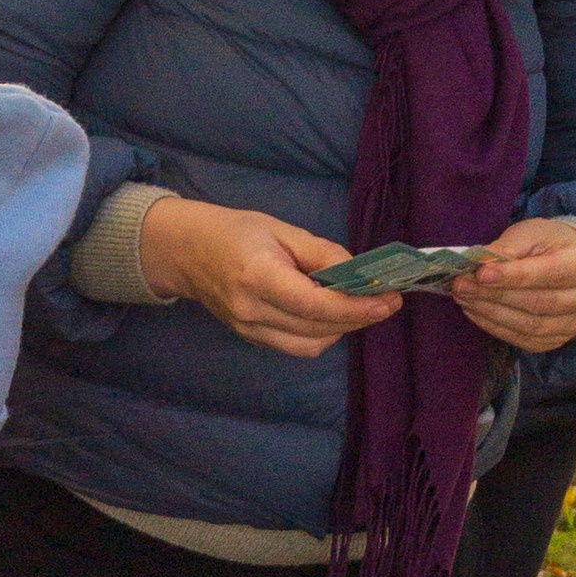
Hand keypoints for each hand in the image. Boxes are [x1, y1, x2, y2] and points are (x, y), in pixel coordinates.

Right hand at [139, 196, 403, 358]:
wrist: (186, 252)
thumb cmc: (235, 232)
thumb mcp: (282, 230)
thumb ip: (323, 254)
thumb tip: (360, 275)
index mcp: (258, 277)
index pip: (315, 304)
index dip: (356, 307)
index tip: (389, 301)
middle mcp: (252, 311)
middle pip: (318, 329)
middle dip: (358, 317)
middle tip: (387, 301)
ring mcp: (250, 331)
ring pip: (312, 345)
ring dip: (342, 328)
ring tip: (361, 306)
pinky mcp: (252, 340)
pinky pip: (297, 346)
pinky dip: (322, 333)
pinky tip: (332, 314)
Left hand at [450, 218, 575, 354]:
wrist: (571, 263)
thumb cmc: (551, 244)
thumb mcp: (532, 233)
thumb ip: (509, 248)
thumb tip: (478, 266)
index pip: (550, 273)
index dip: (514, 276)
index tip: (481, 273)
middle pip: (539, 303)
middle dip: (495, 296)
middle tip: (462, 286)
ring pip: (530, 326)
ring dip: (491, 314)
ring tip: (465, 298)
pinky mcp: (558, 340)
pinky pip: (524, 340)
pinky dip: (496, 328)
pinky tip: (477, 313)